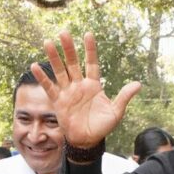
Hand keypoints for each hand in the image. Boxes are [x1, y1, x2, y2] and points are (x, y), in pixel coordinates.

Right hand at [33, 31, 140, 148]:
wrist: (88, 141)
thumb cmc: (102, 126)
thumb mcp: (116, 112)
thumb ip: (124, 97)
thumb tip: (138, 84)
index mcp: (94, 85)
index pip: (92, 63)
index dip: (90, 50)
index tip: (88, 34)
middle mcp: (79, 85)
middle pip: (73, 63)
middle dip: (69, 48)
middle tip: (64, 32)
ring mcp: (68, 92)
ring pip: (60, 71)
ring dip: (54, 58)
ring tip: (48, 43)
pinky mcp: (58, 101)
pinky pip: (49, 87)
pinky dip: (42, 77)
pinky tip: (35, 66)